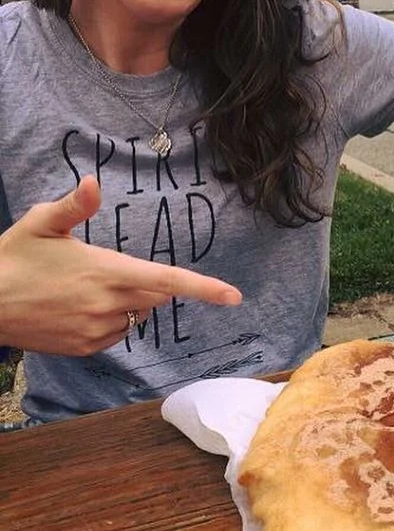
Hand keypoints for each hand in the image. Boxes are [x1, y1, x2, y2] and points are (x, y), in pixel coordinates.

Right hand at [0, 176, 240, 354]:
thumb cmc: (13, 258)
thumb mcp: (40, 222)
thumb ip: (74, 205)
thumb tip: (93, 182)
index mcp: (106, 270)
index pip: (167, 279)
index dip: (204, 288)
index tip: (234, 296)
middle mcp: (107, 304)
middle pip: (158, 296)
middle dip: (152, 282)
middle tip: (115, 267)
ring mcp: (96, 330)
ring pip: (139, 315)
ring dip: (132, 302)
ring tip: (90, 286)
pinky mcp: (84, 348)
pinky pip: (118, 333)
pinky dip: (114, 320)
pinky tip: (82, 307)